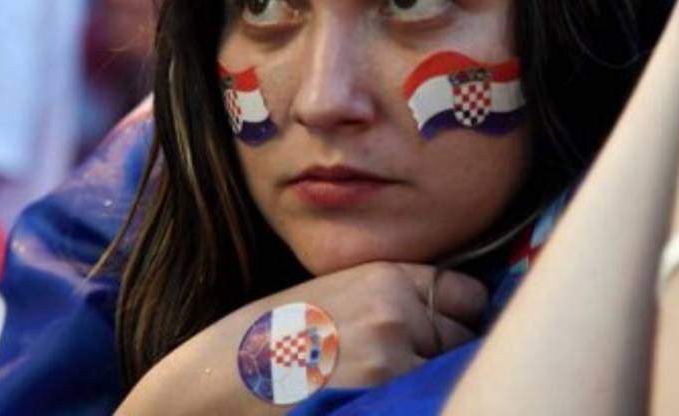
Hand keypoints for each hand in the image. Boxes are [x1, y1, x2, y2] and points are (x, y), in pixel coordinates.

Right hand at [119, 260, 488, 414]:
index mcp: (385, 275)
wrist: (211, 383)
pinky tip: (372, 403)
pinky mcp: (381, 388)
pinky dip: (408, 403)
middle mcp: (396, 306)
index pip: (467, 294)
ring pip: (448, 375)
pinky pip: (425, 398)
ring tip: (375, 390)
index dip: (461, 322)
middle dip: (444, 359)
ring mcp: (391, 350)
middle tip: (398, 374)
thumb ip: (391, 302)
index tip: (447, 340)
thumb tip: (453, 322)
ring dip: (425, 385)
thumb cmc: (267, 346)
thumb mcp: (333, 298)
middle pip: (465, 339)